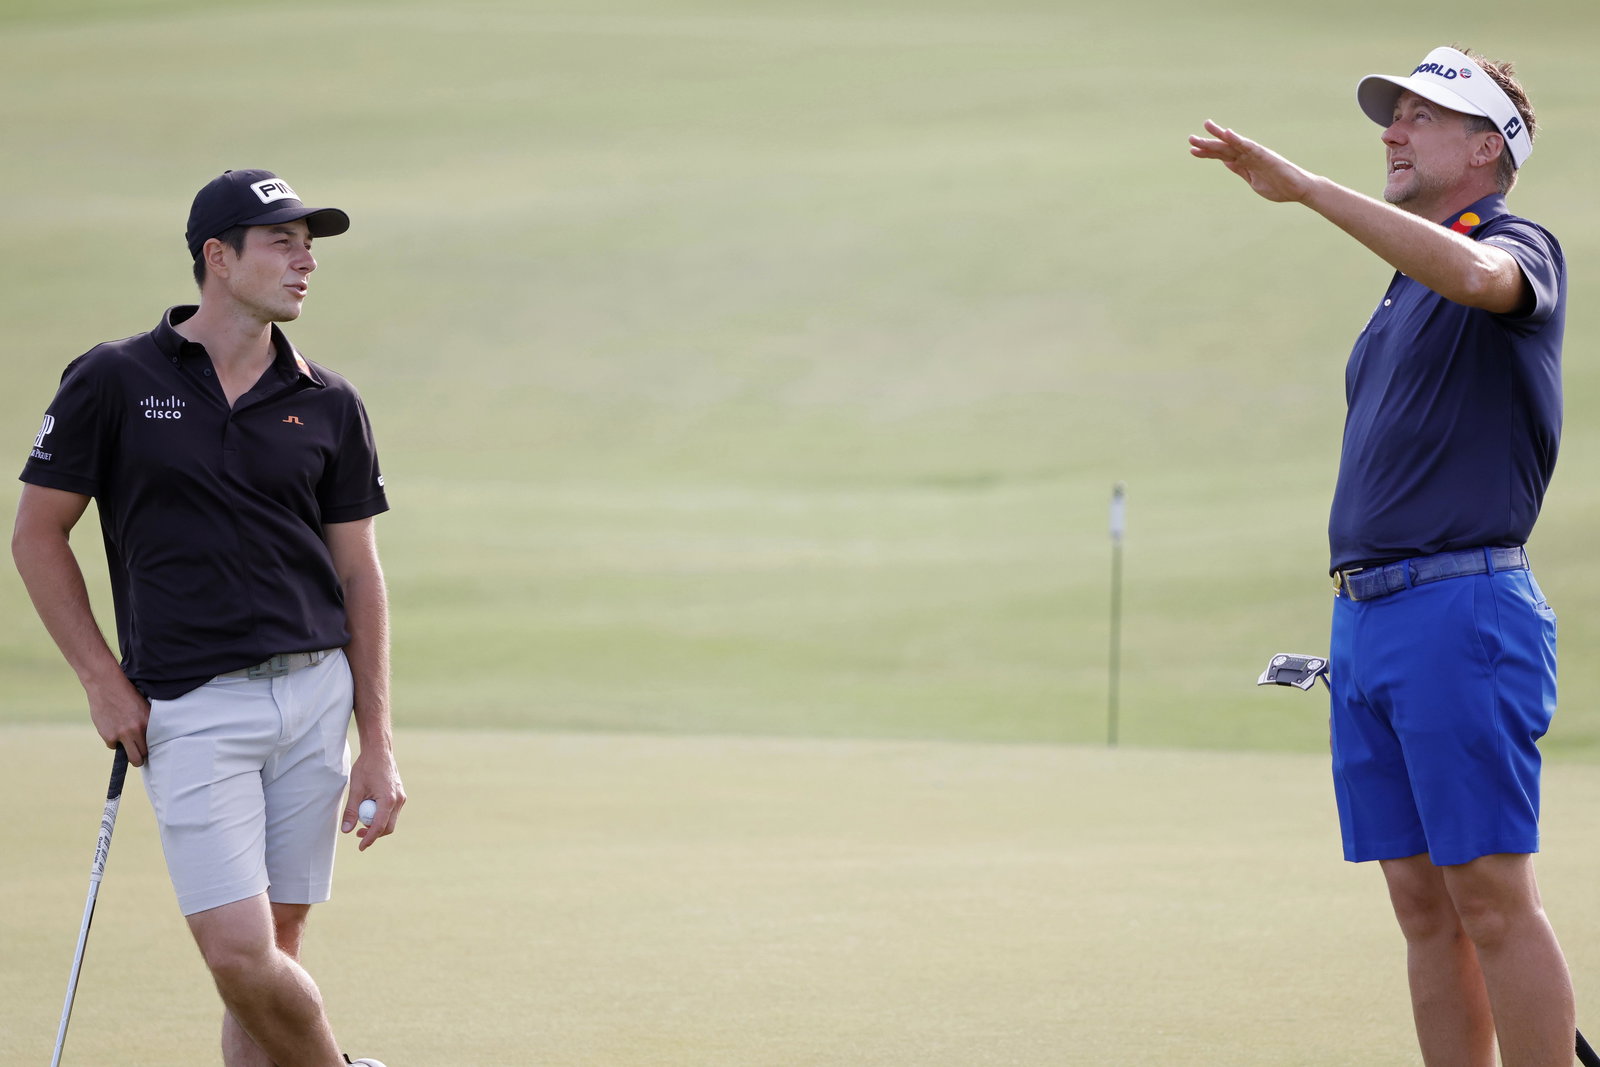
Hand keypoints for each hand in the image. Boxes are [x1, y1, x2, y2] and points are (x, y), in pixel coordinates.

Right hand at [87, 674, 149, 765]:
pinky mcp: (108, 735)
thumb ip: (146, 723)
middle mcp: (136, 730)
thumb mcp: (143, 707)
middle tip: (137, 757)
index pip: (152, 746)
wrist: (106, 685)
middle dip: (138, 759)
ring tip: (123, 737)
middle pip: (139, 757)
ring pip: (126, 755)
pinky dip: (112, 740)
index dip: (148, 750)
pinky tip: (112, 727)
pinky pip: (112, 745)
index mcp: (148, 722)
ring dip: (125, 750)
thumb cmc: (126, 693)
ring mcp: (122, 734)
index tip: (146, 751)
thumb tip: (148, 739)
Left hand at [342, 749, 405, 850]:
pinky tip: (370, 808)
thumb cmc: (366, 767)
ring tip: (361, 819)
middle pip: (388, 827)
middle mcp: (398, 800)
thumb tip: (346, 830)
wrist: (379, 751)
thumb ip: (351, 811)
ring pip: (391, 820)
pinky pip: (392, 812)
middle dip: (374, 834)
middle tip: (358, 834)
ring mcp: (401, 797)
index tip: (360, 847)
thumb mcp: (355, 789)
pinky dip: (381, 815)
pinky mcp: (400, 794)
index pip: (379, 827)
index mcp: (388, 800)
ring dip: (377, 825)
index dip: (369, 839)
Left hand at [1189, 120, 1317, 203]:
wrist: (1298, 190)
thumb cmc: (1278, 186)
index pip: (1223, 156)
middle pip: (1225, 147)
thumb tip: (1227, 162)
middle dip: (1208, 143)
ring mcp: (1256, 154)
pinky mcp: (1265, 155)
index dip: (1208, 153)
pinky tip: (1228, 133)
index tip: (1192, 151)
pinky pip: (1250, 146)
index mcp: (1245, 163)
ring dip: (1219, 136)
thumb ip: (1240, 170)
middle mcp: (1249, 156)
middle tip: (1191, 138)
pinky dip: (1238, 140)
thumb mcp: (1252, 180)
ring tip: (1206, 126)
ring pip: (1234, 144)